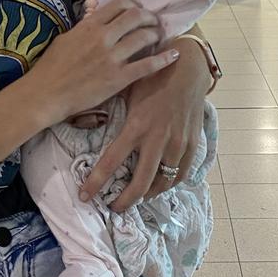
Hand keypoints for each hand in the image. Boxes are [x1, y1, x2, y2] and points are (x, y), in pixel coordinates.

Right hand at [26, 0, 178, 123]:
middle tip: (153, 21)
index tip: (138, 10)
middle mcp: (103, 37)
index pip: (118, 5)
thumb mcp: (65, 38)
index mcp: (89, 26)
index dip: (133, 5)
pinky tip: (174, 54)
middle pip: (135, 17)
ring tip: (158, 36)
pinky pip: (146, 65)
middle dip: (148, 17)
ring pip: (143, 37)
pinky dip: (163, 59)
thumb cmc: (51, 67)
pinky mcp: (118, 78)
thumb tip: (94, 11)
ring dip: (155, 34)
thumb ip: (84, 25)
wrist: (46, 93)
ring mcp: (112, 58)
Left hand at [80, 37, 208, 209]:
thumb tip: (85, 121)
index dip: (96, 182)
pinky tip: (159, 184)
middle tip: (114, 207)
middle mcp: (157, 139)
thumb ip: (111, 111)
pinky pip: (181, 174)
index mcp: (137, 125)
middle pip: (140, 183)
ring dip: (147, 194)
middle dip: (125, 201)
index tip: (84, 196)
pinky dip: (168, 183)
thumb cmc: (153, 76)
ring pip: (162, 183)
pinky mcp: (193, 144)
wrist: (188, 68)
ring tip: (136, 197)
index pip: (111, 162)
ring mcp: (178, 144)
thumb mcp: (127, 91)